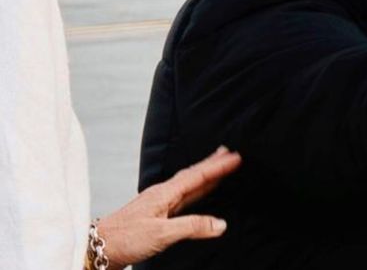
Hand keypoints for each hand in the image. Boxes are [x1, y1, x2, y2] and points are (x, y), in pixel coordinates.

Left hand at [95, 146, 241, 268]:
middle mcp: (161, 196)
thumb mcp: (162, 233)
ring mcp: (157, 206)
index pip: (197, 176)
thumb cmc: (123, 239)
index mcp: (164, 194)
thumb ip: (192, 226)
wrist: (96, 248)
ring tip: (217, 169)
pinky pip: (181, 200)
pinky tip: (196, 196)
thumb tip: (220, 224)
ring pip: (187, 187)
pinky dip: (195, 193)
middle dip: (212, 165)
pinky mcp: (154, 217)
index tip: (235, 156)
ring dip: (204, 177)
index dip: (217, 166)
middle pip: (193, 176)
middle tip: (229, 153)